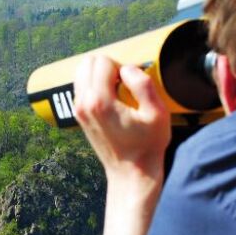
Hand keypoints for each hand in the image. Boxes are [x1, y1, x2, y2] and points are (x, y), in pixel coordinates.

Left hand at [73, 54, 170, 181]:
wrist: (131, 173)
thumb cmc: (147, 145)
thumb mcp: (157, 113)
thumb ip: (143, 85)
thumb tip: (127, 68)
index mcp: (100, 101)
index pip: (103, 62)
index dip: (122, 67)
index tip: (132, 86)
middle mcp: (83, 104)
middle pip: (88, 62)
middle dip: (108, 67)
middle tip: (124, 86)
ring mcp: (78, 110)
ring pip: (82, 72)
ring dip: (100, 75)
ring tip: (118, 91)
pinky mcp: (79, 115)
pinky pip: (82, 86)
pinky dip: (95, 85)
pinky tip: (111, 99)